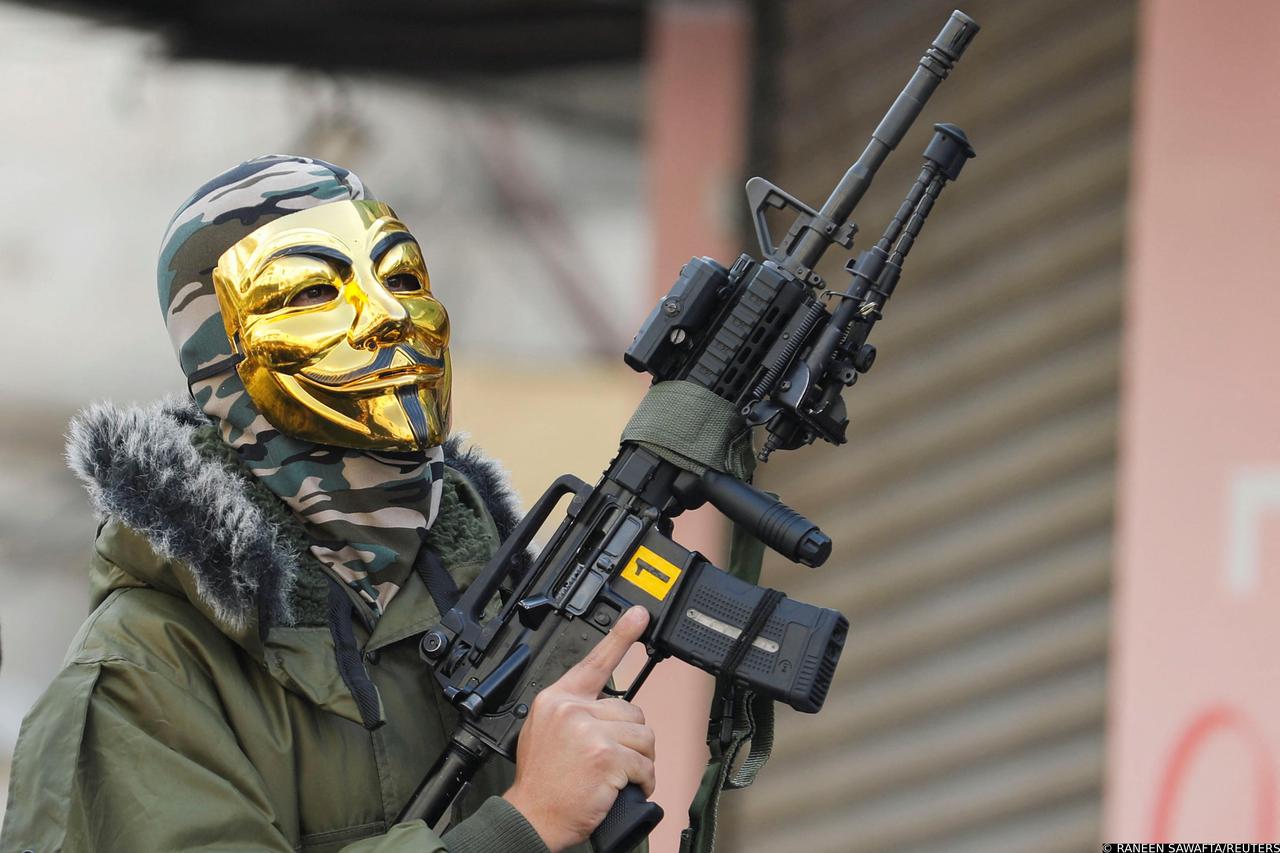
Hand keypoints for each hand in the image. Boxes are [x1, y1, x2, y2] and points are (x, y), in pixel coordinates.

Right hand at [503, 606, 655, 851]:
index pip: (594, 661)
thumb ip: (573, 713)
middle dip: (630, 738)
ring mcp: (590, 732)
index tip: (639, 615)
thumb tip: (606, 710)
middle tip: (612, 758)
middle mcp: (572, 710)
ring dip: (639, 761)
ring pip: (643, 737)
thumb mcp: (545, 732)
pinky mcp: (606, 757)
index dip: (621, 636)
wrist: (532, 816)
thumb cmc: (542, 782)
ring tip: (618, 775)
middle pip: (630, 710)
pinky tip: (626, 788)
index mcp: (557, 699)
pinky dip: (643, 780)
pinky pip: (643, 764)